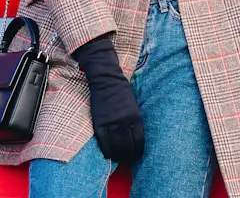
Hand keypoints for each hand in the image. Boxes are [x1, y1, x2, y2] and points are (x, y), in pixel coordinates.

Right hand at [72, 36, 144, 161]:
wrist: (106, 80)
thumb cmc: (122, 92)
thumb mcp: (134, 106)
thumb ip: (135, 121)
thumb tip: (135, 137)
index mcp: (135, 117)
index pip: (139, 141)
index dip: (138, 152)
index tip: (137, 156)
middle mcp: (124, 122)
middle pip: (128, 147)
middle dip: (129, 156)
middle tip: (127, 160)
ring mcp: (111, 123)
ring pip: (116, 147)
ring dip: (118, 156)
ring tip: (118, 159)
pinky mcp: (100, 123)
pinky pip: (104, 143)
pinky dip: (107, 151)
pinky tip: (108, 154)